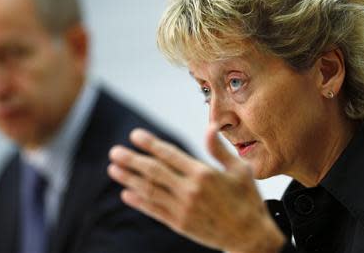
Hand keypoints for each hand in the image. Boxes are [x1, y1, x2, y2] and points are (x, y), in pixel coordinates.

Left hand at [108, 124, 284, 252]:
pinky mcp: (180, 224)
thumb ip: (219, 149)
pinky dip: (139, 202)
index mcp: (204, 174)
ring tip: (113, 169)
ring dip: (129, 180)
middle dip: (132, 160)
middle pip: (154, 172)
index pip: (170, 154)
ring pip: (150, 191)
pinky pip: (154, 211)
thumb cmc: (247, 199)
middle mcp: (190, 191)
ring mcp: (183, 209)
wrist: (250, 238)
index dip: (150, 144)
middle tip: (114, 152)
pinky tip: (126, 194)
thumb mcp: (240, 170)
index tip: (135, 135)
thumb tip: (210, 126)